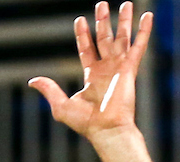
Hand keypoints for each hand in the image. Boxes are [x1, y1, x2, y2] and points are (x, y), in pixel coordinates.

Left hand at [28, 1, 151, 146]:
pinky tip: (147, 15)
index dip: (83, 35)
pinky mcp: (130, 69)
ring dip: (124, 20)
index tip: (80, 19)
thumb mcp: (61, 105)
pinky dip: (144, 30)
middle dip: (103, 21)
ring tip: (126, 3)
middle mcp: (107, 69)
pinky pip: (138, 46)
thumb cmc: (86, 123)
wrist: (106, 130)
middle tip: (102, 4)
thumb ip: (49, 90)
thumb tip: (32, 81)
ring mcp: (119, 68)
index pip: (87, 49)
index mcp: (92, 76)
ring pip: (122, 38)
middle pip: (105, 39)